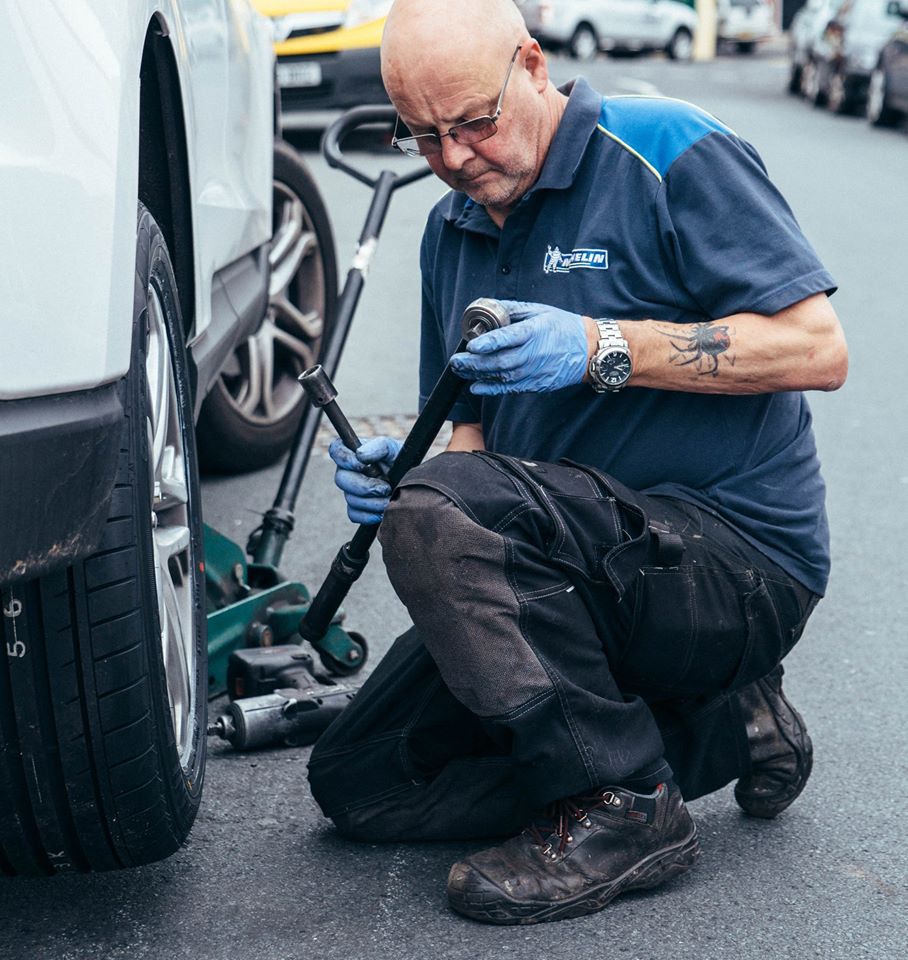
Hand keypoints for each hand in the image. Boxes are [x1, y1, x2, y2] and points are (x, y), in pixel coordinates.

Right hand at [329, 436, 401, 524]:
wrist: (411, 480)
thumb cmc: (400, 459)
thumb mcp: (394, 449)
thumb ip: (378, 446)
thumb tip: (360, 455)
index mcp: (353, 453)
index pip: (336, 450)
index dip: (344, 459)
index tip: (362, 465)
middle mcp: (349, 471)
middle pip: (341, 480)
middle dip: (364, 486)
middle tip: (385, 488)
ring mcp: (352, 491)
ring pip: (350, 499)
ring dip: (372, 502)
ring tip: (389, 500)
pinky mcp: (358, 508)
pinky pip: (354, 515)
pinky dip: (368, 515)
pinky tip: (382, 513)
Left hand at [450, 300, 589, 394]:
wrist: (586, 350)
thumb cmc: (561, 326)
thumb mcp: (538, 310)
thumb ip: (510, 310)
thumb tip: (485, 307)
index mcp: (534, 331)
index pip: (509, 338)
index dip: (489, 342)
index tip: (471, 344)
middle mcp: (533, 353)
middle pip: (500, 361)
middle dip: (474, 363)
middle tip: (456, 360)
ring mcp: (534, 371)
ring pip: (502, 376)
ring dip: (478, 375)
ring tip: (460, 370)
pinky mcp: (535, 384)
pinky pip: (510, 388)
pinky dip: (491, 389)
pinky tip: (476, 387)